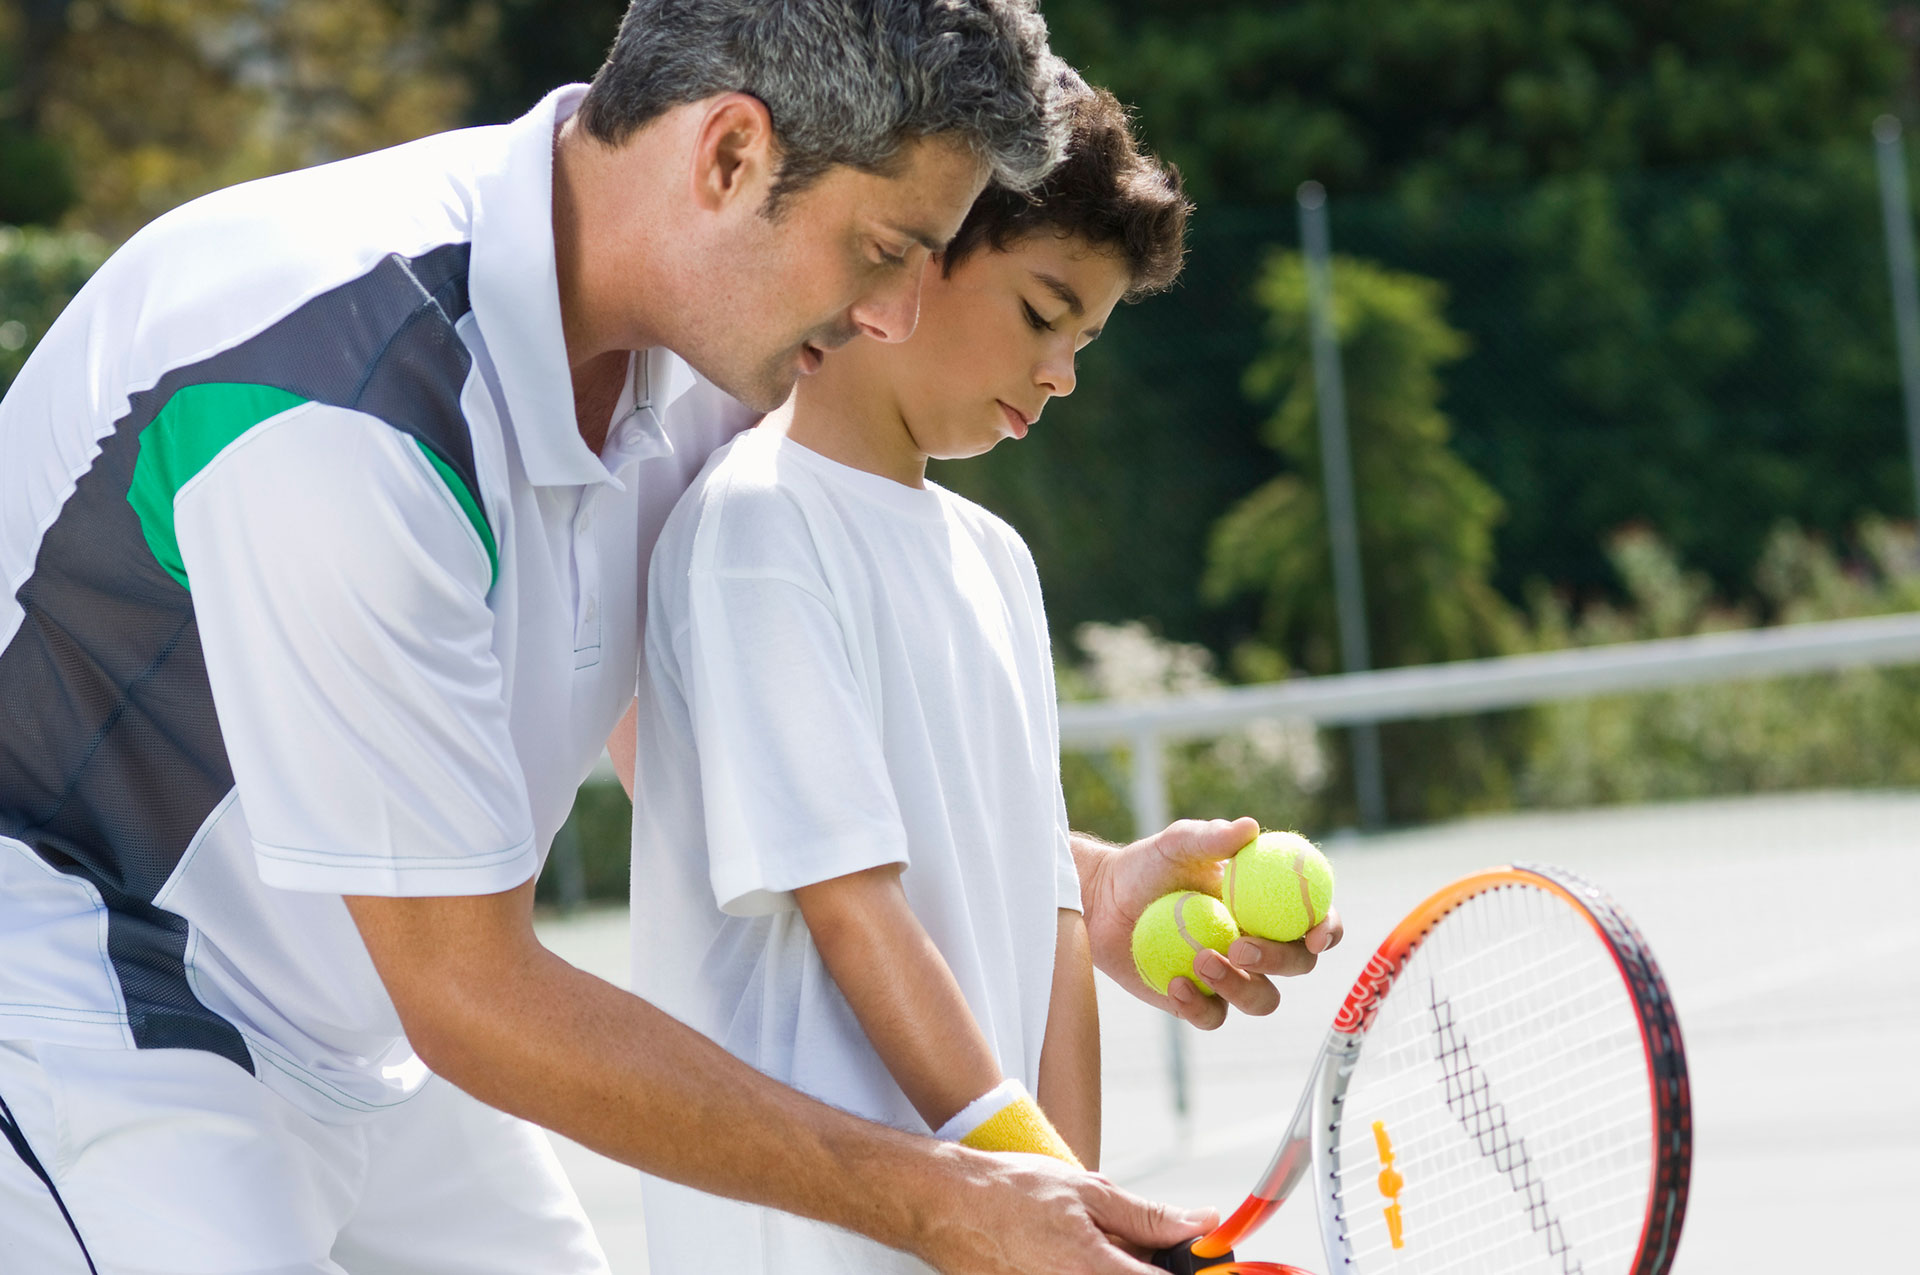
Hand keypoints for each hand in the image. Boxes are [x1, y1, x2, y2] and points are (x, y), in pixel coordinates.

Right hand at [916, 1146, 1215, 1274]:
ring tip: (1100, 1248)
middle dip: (1150, 1270)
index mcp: (1096, 1272)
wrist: (945, 1206)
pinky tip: (1075, 1255)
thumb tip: (1200, 1224)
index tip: (1206, 1265)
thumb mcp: (1087, 1191)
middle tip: (1144, 1248)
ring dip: (1120, 1270)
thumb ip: (1148, 1216)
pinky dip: (1091, 1271)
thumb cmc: (1007, 1193)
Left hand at [1075, 819, 1343, 1030]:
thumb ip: (1211, 837)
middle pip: (1296, 966)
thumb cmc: (1147, 865)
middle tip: (1239, 945)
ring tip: (1200, 960)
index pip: (1315, 920)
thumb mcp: (1176, 844)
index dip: (1327, 930)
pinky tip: (1175, 983)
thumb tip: (1250, 828)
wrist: (1101, 902)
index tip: (1313, 934)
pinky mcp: (1199, 1002)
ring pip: (1261, 1000)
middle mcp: (1258, 944)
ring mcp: (1231, 977)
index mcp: (1268, 906)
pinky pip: (1213, 1017)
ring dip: (1240, 986)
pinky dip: (1199, 1005)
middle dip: (1278, 960)